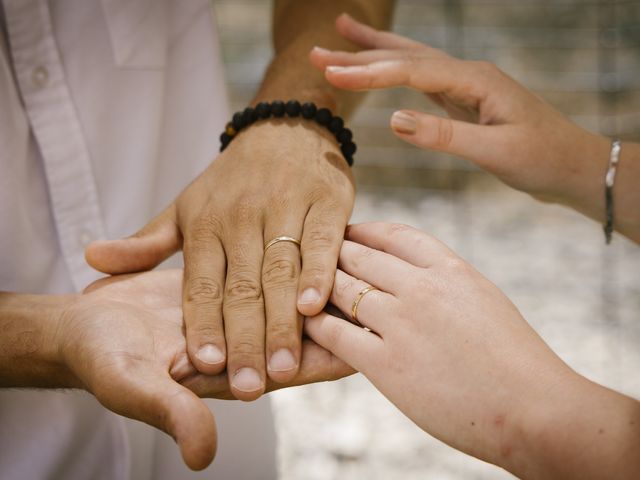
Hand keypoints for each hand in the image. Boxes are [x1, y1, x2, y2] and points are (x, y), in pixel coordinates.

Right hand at [57, 269, 353, 469]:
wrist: (80, 324)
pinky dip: (289, 267)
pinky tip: (315, 249)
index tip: (368, 343)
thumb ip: (169, 411)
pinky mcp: (225, 286)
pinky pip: (266, 276)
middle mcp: (241, 345)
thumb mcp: (130, 384)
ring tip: (364, 270)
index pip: (294, 368)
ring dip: (319, 291)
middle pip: (301, 336)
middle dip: (336, 321)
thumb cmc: (100, 356)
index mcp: (230, 373)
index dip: (328, 358)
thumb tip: (203, 454)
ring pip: (288, 302)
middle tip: (381, 302)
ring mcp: (235, 313)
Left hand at [85, 119, 354, 399]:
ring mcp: (285, 208)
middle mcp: (242, 217)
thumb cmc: (233, 179)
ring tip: (282, 368)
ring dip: (282, 322)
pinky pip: (321, 242)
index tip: (202, 366)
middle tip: (247, 387)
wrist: (285, 128)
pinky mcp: (326, 201)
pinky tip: (315, 307)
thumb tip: (92, 260)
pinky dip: (319, 273)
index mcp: (206, 224)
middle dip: (245, 340)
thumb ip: (147, 241)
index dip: (202, 325)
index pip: (200, 284)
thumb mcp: (185, 205)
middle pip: (242, 287)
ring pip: (281, 271)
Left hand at [304, 223, 639, 477]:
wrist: (533, 410)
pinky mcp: (385, 364)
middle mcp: (422, 287)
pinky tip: (305, 322)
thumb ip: (446, 283)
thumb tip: (414, 275)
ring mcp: (402, 323)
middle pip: (359, 255)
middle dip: (331, 254)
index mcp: (450, 268)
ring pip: (340, 287)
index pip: (394, 233)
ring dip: (316, 286)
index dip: (364, 230)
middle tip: (309, 257)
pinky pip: (334, 332)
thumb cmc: (514, 361)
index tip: (346, 233)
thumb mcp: (483, 301)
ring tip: (300, 287)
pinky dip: (315, 323)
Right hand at [310, 14, 610, 215]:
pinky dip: (397, 70)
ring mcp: (466, 85)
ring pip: (412, 61)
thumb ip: (444, 134)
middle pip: (405, 57)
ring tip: (343, 34)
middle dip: (360, 54)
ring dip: (375, 52)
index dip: (368, 73)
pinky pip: (422, 79)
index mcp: (475, 81)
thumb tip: (394, 120)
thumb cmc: (541, 159)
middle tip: (317, 50)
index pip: (411, 71)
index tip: (330, 74)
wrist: (572, 165)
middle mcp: (468, 74)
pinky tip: (385, 67)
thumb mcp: (495, 151)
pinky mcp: (465, 100)